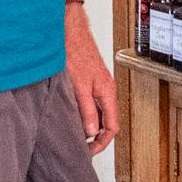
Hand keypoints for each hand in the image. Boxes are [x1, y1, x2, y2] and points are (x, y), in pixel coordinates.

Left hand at [65, 1, 118, 153]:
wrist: (70, 31)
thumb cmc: (75, 52)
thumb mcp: (78, 86)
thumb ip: (86, 109)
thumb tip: (90, 131)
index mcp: (107, 92)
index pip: (112, 126)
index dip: (101, 142)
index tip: (89, 151)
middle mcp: (106, 90)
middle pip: (107, 122)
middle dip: (95, 137)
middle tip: (80, 147)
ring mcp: (99, 86)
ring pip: (99, 113)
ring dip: (89, 125)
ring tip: (74, 134)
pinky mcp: (91, 81)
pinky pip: (92, 104)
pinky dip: (84, 113)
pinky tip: (72, 116)